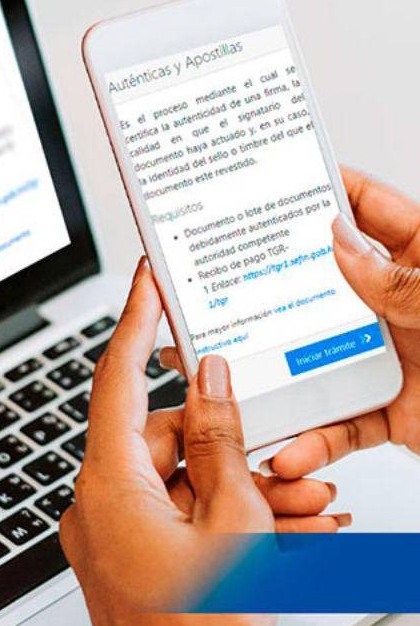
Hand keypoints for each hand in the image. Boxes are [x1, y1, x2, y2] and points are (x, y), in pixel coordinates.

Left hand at [60, 260, 342, 625]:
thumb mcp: (232, 524)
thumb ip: (221, 442)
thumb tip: (210, 380)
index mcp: (107, 487)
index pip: (117, 380)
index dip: (136, 323)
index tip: (148, 280)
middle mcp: (98, 508)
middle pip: (168, 441)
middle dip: (236, 448)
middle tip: (294, 464)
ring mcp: (113, 538)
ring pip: (184, 485)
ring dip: (247, 491)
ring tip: (309, 509)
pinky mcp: (132, 561)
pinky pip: (178, 520)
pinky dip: (227, 519)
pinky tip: (287, 530)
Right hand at [161, 168, 419, 479]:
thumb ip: (402, 278)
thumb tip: (340, 243)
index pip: (371, 210)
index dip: (325, 190)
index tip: (274, 178)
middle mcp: (403, 306)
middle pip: (322, 287)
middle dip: (271, 294)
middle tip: (224, 288)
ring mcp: (394, 360)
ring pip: (316, 361)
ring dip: (280, 382)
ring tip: (244, 389)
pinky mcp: (391, 415)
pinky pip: (339, 425)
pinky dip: (313, 442)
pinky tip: (294, 447)